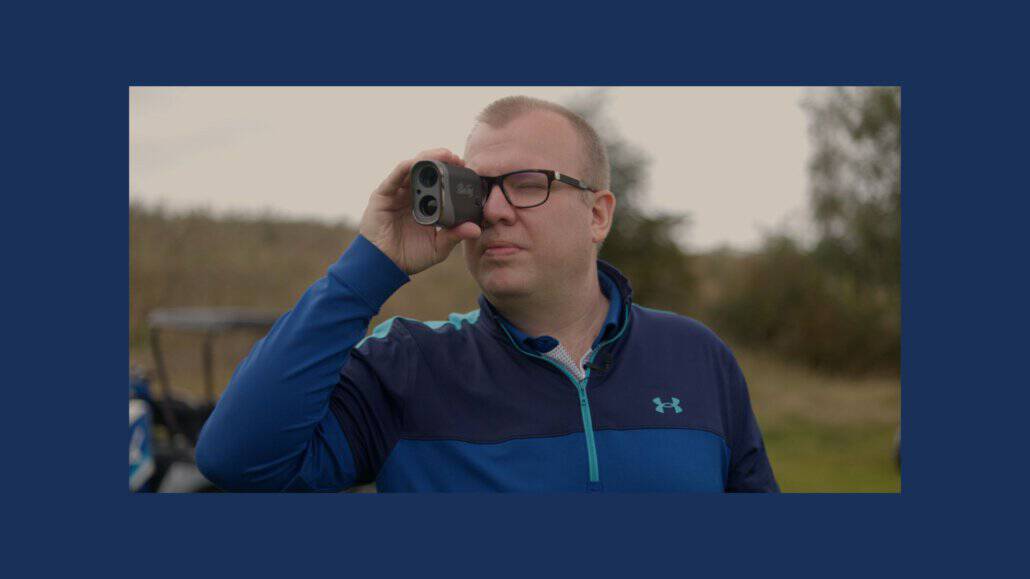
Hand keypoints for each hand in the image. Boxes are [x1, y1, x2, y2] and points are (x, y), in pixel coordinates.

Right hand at [358, 149, 481, 274]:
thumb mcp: (438, 247)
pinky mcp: (383, 195)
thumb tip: (476, 229)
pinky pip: (395, 177)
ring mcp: (397, 193)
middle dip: (442, 160)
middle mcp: (411, 195)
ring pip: (412, 168)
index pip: (438, 182)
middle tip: (457, 158)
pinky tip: (417, 163)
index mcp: (425, 204)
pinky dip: (406, 167)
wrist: (385, 266)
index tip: (466, 168)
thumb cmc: (410, 256)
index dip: (451, 173)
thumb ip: (454, 236)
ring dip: (428, 159)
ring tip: (444, 154)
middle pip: (427, 171)